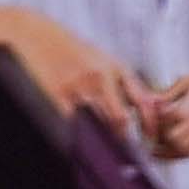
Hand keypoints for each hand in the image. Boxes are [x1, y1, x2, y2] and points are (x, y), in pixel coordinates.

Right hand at [0, 7, 155, 149]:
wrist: (35, 35)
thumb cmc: (72, 51)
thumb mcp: (105, 60)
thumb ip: (127, 83)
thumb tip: (152, 105)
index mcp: (116, 68)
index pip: (142, 101)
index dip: (150, 124)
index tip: (151, 138)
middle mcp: (99, 77)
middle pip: (119, 119)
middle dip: (125, 140)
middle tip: (128, 153)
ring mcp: (76, 86)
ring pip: (96, 125)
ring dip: (102, 141)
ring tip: (104, 150)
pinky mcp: (55, 95)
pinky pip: (72, 124)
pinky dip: (78, 136)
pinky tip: (79, 142)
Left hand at [136, 56, 188, 160]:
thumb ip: (169, 93)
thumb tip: (147, 104)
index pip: (177, 115)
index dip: (160, 118)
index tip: (151, 116)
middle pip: (178, 136)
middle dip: (159, 136)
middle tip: (148, 132)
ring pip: (185, 149)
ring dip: (166, 150)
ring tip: (153, 145)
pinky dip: (177, 155)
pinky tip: (163, 152)